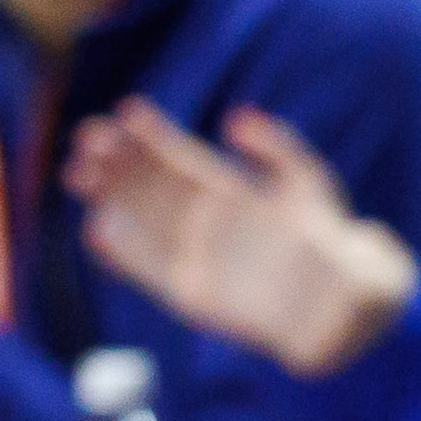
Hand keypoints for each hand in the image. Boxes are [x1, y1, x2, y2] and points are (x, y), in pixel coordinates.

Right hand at [64, 102, 420, 375]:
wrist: (344, 308)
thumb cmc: (333, 242)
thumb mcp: (308, 184)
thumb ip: (276, 149)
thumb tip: (233, 118)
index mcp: (228, 191)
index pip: (178, 156)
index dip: (149, 135)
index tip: (124, 111)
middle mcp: (203, 220)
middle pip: (148, 185)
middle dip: (115, 160)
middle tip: (86, 138)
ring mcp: (195, 255)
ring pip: (139, 219)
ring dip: (107, 196)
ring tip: (77, 172)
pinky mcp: (190, 293)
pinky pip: (146, 269)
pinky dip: (120, 251)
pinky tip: (96, 228)